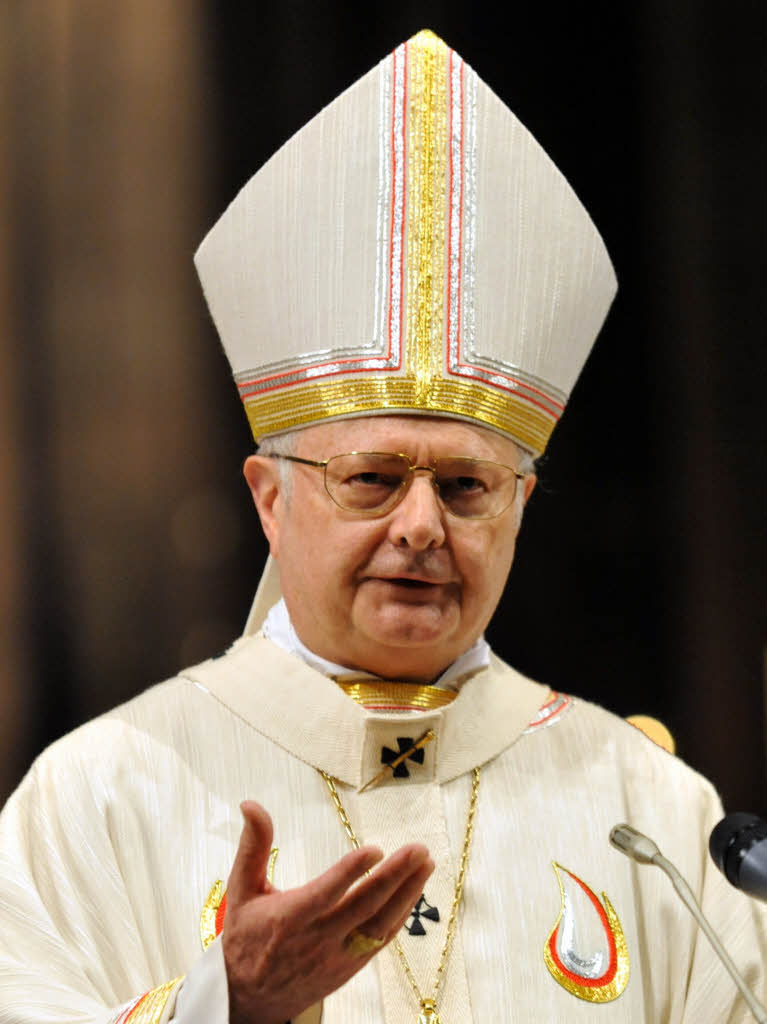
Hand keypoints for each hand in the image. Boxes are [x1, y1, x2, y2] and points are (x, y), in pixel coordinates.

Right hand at [223, 800, 433, 1023]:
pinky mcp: (350, 967)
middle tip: (418, 850)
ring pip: (379, 925)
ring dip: (407, 894)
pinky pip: (381, 940)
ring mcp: (337, 955)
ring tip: (426, 864)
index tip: (375, 849)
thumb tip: (251, 804)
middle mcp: (317, 939)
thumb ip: (252, 846)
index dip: (350, 872)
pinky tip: (414, 891)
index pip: (325, 893)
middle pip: (363, 907)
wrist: (248, 1000)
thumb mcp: (241, 890)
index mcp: (289, 918)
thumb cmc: (245, 939)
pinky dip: (400, 916)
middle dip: (394, 876)